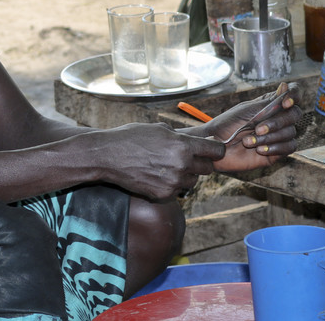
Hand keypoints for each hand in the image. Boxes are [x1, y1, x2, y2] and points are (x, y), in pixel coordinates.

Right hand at [85, 123, 224, 200]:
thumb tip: (198, 142)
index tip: (210, 151)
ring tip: (166, 167)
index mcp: (183, 146)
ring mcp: (173, 182)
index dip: (214, 150)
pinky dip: (170, 185)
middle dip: (199, 163)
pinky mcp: (164, 194)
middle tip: (184, 159)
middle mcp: (182, 165)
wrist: (108, 155)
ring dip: (185, 175)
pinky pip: (177, 191)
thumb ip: (181, 137)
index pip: (216, 151)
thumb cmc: (131, 137)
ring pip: (192, 181)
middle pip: (207, 169)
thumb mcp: (158, 129)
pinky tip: (156, 176)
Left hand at [192, 82, 301, 172]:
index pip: (293, 95)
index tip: (285, 103)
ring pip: (290, 132)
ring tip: (248, 141)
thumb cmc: (227, 125)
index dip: (294, 96)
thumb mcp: (247, 110)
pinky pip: (289, 147)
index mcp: (270, 105)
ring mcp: (278, 135)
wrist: (216, 146)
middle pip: (295, 115)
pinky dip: (276, 147)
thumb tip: (286, 86)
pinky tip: (260, 149)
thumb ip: (269, 102)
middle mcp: (277, 119)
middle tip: (257, 129)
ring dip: (270, 137)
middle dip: (277, 122)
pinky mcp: (277, 152)